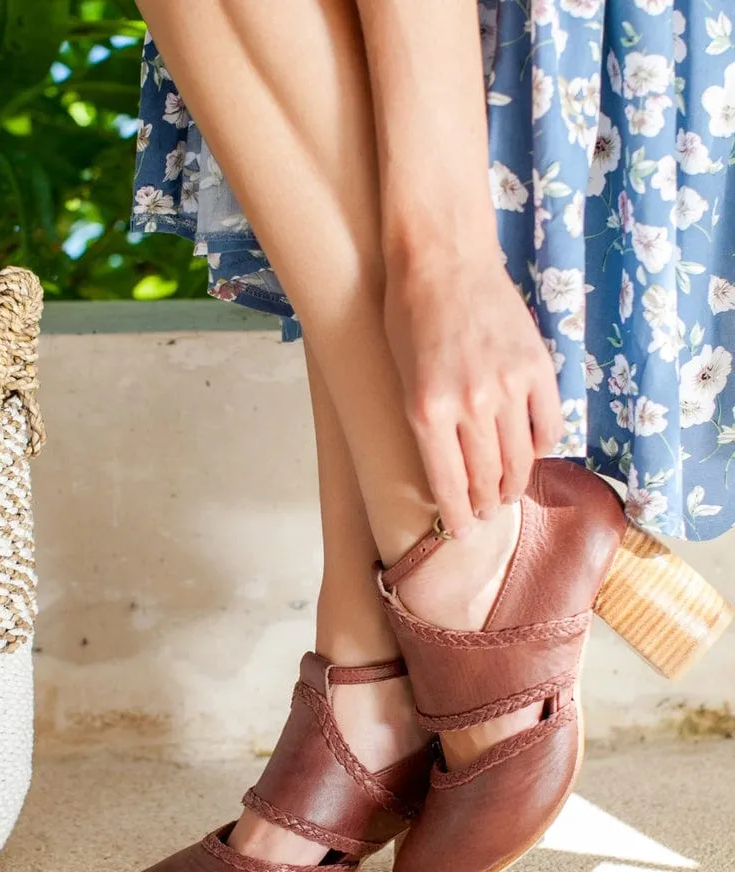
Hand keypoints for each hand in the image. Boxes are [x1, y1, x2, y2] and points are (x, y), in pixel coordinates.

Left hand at [383, 244, 565, 532]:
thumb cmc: (409, 316)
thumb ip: (427, 424)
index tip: (462, 532)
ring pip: (520, 459)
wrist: (443, 260)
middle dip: (487, 504)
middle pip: (488, 477)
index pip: (449, 484)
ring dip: (515, 484)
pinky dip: (542, 446)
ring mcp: (508, 386)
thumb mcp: (402, 378)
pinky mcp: (538, 368)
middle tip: (488, 513)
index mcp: (427, 410)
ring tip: (509, 494)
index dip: (458, 515)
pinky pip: (548, 425)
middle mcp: (470, 405)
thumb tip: (453, 468)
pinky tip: (532, 453)